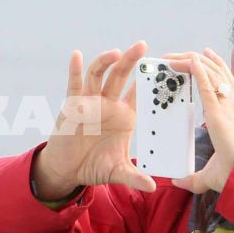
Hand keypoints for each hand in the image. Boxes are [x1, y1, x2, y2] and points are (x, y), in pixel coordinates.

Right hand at [31, 44, 156, 199]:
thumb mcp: (118, 172)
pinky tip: (77, 56)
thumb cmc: (94, 166)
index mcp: (125, 117)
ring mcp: (90, 102)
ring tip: (117, 52)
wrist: (68, 170)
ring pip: (100, 75)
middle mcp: (109, 105)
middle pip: (122, 77)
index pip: (142, 95)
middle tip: (144, 46)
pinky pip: (74, 84)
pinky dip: (75, 70)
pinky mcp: (72, 105)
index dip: (152, 82)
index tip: (165, 67)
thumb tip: (152, 186)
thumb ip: (134, 177)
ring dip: (107, 62)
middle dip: (132, 61)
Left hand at [167, 48, 233, 195]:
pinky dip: (200, 71)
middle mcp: (232, 108)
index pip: (224, 85)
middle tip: (179, 55)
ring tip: (175, 57)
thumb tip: (177, 182)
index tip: (201, 58)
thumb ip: (193, 178)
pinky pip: (209, 87)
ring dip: (192, 62)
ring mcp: (227, 109)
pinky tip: (190, 60)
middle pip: (216, 74)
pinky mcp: (219, 114)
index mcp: (233, 117)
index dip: (214, 69)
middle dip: (197, 61)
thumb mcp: (209, 174)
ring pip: (212, 76)